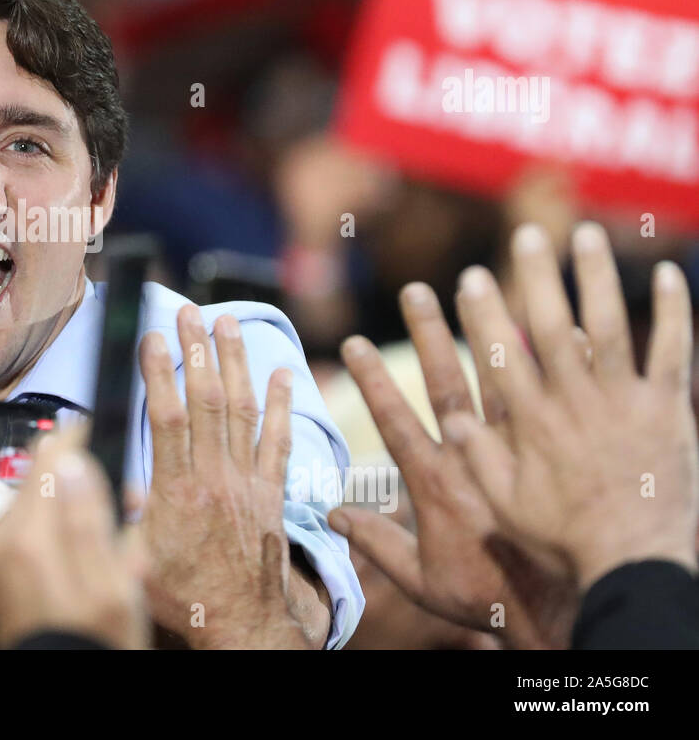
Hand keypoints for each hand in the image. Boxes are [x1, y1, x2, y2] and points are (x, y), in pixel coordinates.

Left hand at [0, 429, 146, 649]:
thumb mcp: (111, 587)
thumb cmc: (93, 644)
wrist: (58, 682)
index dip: (87, 442)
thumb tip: (73, 458)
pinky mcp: (6, 568)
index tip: (116, 456)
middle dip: (89, 479)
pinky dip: (68, 533)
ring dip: (82, 508)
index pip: (51, 451)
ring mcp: (1, 552)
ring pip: (45, 501)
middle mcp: (5, 536)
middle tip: (129, 507)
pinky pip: (39, 530)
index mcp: (30, 535)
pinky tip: (96, 561)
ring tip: (118, 543)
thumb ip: (89, 519)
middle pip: (47, 474)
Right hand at [138, 306, 308, 648]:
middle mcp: (215, 477)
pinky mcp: (271, 493)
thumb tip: (98, 469)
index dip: (159, 371)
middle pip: (205, 400)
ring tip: (227, 323)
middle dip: (196, 351)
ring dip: (234, 363)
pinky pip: (279, 441)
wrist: (240, 623)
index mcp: (177, 490)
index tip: (150, 335)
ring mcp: (246, 481)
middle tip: (189, 312)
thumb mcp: (134, 558)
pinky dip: (282, 405)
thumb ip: (119, 510)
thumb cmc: (181, 596)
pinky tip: (283, 374)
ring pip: (241, 410)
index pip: (168, 416)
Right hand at [327, 280, 575, 649]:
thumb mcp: (421, 580)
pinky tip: (567, 326)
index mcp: (435, 482)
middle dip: (427, 335)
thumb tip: (332, 514)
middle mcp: (475, 457)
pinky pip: (560, 397)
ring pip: (502, 379)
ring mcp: (520, 451)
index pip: (395, 420)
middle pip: (447, 383)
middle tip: (415, 291)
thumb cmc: (485, 598)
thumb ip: (378, 542)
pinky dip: (564, 363)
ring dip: (488, 330)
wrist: (556, 611)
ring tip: (479, 288)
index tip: (353, 343)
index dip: (372, 381)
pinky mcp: (558, 453)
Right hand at [450, 223, 698, 591]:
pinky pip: (672, 352)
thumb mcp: (505, 506)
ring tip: (586, 234)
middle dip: (536, 276)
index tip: (470, 278)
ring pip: (608, 326)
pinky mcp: (667, 409)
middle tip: (527, 234)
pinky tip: (667, 274)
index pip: (500, 354)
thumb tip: (447, 422)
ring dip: (597, 277)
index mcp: (530, 422)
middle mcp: (573, 401)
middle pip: (549, 326)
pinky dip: (672, 312)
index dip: (483, 313)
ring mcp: (623, 401)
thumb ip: (476, 459)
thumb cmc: (565, 539)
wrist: (636, 560)